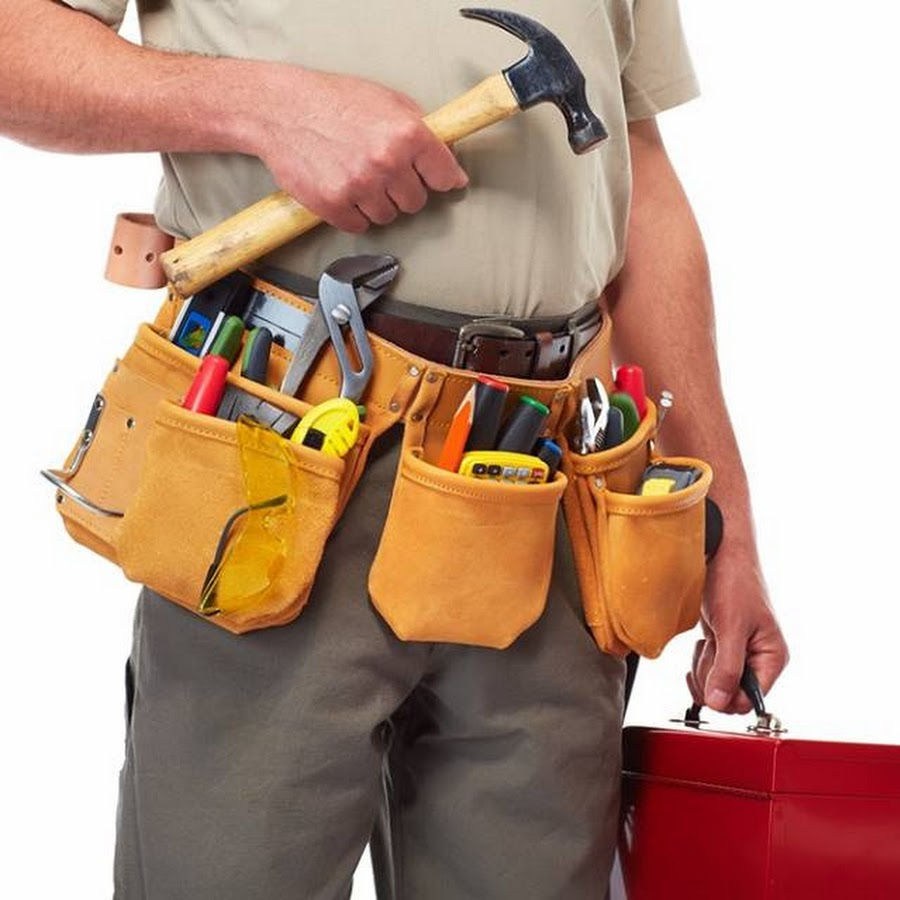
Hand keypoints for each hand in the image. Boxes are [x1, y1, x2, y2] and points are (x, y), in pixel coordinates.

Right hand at [251, 66, 467, 232]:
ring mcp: (360, 186)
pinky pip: (359, 225)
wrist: (281, 110)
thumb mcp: (387, 101)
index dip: (441, 179)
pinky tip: (344, 189)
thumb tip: (447, 157)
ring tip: (359, 176)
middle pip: (416, 202)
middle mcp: (386, 162)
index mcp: (406, 134)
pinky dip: (353, 213)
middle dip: (403, 190)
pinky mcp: (334, 205)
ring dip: (377, 203)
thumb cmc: (333, 101)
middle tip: (384, 172)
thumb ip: (420, 129)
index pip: (444, 176)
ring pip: (388, 216)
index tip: (439, 181)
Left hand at [687, 542, 788, 713]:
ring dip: (704, 666)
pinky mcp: (723, 646)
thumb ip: (727, 667)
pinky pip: (707, 669)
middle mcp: (758, 659)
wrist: (718, 555)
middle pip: (730, 695)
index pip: (751, 700)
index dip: (727, 696)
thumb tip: (719, 702)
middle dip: (712, 678)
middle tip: (708, 652)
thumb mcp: (730, 628)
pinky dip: (700, 658)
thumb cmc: (734, 581)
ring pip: (716, 683)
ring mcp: (739, 653)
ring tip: (708, 641)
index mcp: (772, 658)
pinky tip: (704, 639)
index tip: (711, 682)